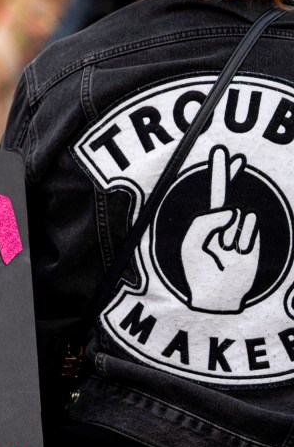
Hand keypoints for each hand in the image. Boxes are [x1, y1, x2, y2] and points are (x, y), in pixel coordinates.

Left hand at [181, 145, 259, 312]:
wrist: (218, 295)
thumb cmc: (199, 272)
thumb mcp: (192, 243)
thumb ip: (207, 222)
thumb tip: (233, 210)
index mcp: (205, 221)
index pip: (213, 193)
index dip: (219, 173)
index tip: (221, 151)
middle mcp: (223, 222)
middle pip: (228, 191)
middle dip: (228, 173)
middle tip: (234, 153)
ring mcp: (239, 229)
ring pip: (237, 214)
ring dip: (229, 233)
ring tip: (224, 251)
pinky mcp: (253, 237)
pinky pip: (248, 224)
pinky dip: (241, 238)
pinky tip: (237, 253)